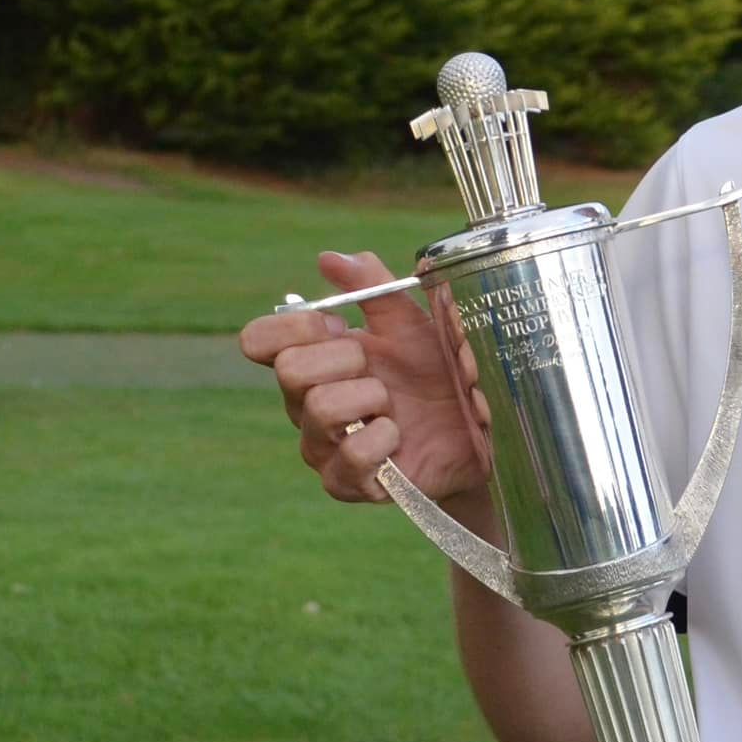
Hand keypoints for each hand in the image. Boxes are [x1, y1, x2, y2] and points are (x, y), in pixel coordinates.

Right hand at [238, 251, 487, 504]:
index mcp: (314, 358)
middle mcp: (306, 403)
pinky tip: (399, 437)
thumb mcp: (413, 322)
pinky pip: (347, 457)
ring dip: (370, 398)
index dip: (295, 326)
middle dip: (345, 359)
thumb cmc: (441, 372)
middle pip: (288, 370)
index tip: (339, 325)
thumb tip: (328, 258)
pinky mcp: (348, 483)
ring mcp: (323, 446)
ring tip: (395, 405)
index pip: (259, 339)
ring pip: (320, 410)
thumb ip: (373, 287)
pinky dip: (381, 439)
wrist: (482, 428)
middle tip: (377, 370)